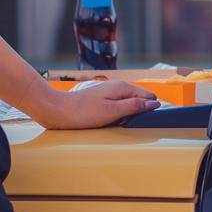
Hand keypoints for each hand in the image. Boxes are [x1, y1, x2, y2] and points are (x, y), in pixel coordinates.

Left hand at [30, 79, 159, 129]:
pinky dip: (118, 117)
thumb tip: (155, 103)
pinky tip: (110, 123)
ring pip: (129, 106)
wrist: (56, 111)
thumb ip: (135, 106)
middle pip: (140, 101)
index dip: (151, 109)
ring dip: (127, 117)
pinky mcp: (102, 101)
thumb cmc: (83, 112)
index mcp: (123, 87)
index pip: (150, 97)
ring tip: (116, 124)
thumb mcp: (112, 111)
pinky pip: (118, 109)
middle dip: (139, 114)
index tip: (148, 122)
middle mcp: (117, 88)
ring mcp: (109, 94)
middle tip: (127, 124)